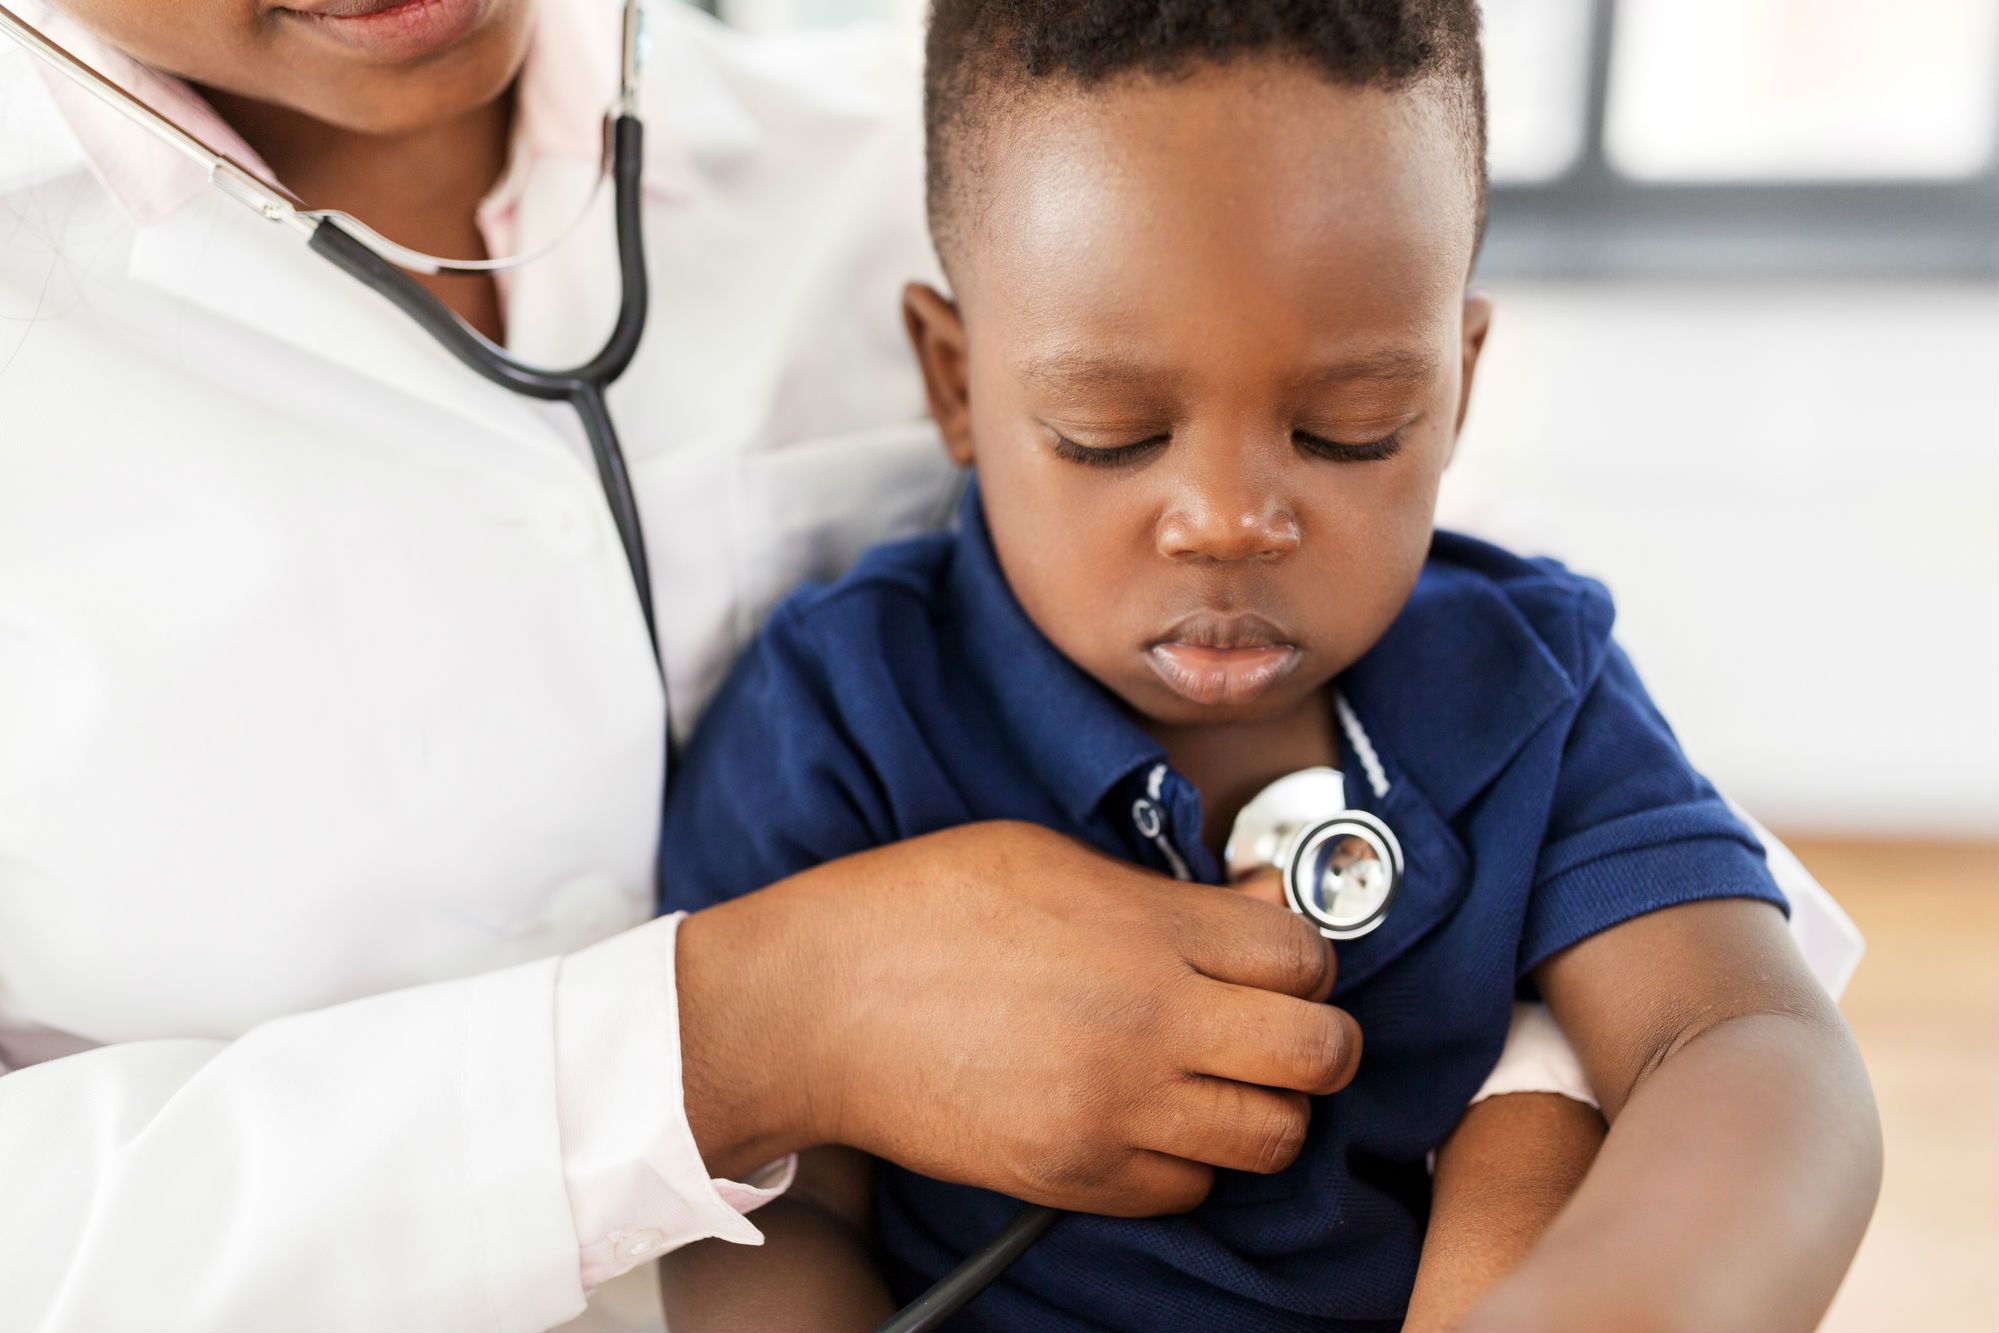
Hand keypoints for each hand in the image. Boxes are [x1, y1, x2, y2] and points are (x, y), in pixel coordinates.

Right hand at [678, 822, 1359, 1215]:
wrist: (814, 1004)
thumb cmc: (918, 911)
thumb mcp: (1048, 857)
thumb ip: (1165, 890)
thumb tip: (1262, 911)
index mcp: (1144, 927)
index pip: (1305, 957)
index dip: (1306, 958)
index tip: (1280, 961)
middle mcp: (1146, 1019)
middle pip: (1320, 1054)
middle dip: (1318, 1041)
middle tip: (1281, 1028)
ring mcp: (1113, 1107)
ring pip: (1271, 1136)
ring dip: (1261, 1107)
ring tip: (1215, 1078)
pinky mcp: (1075, 1173)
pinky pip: (1188, 1189)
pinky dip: (1187, 1160)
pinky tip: (1146, 1117)